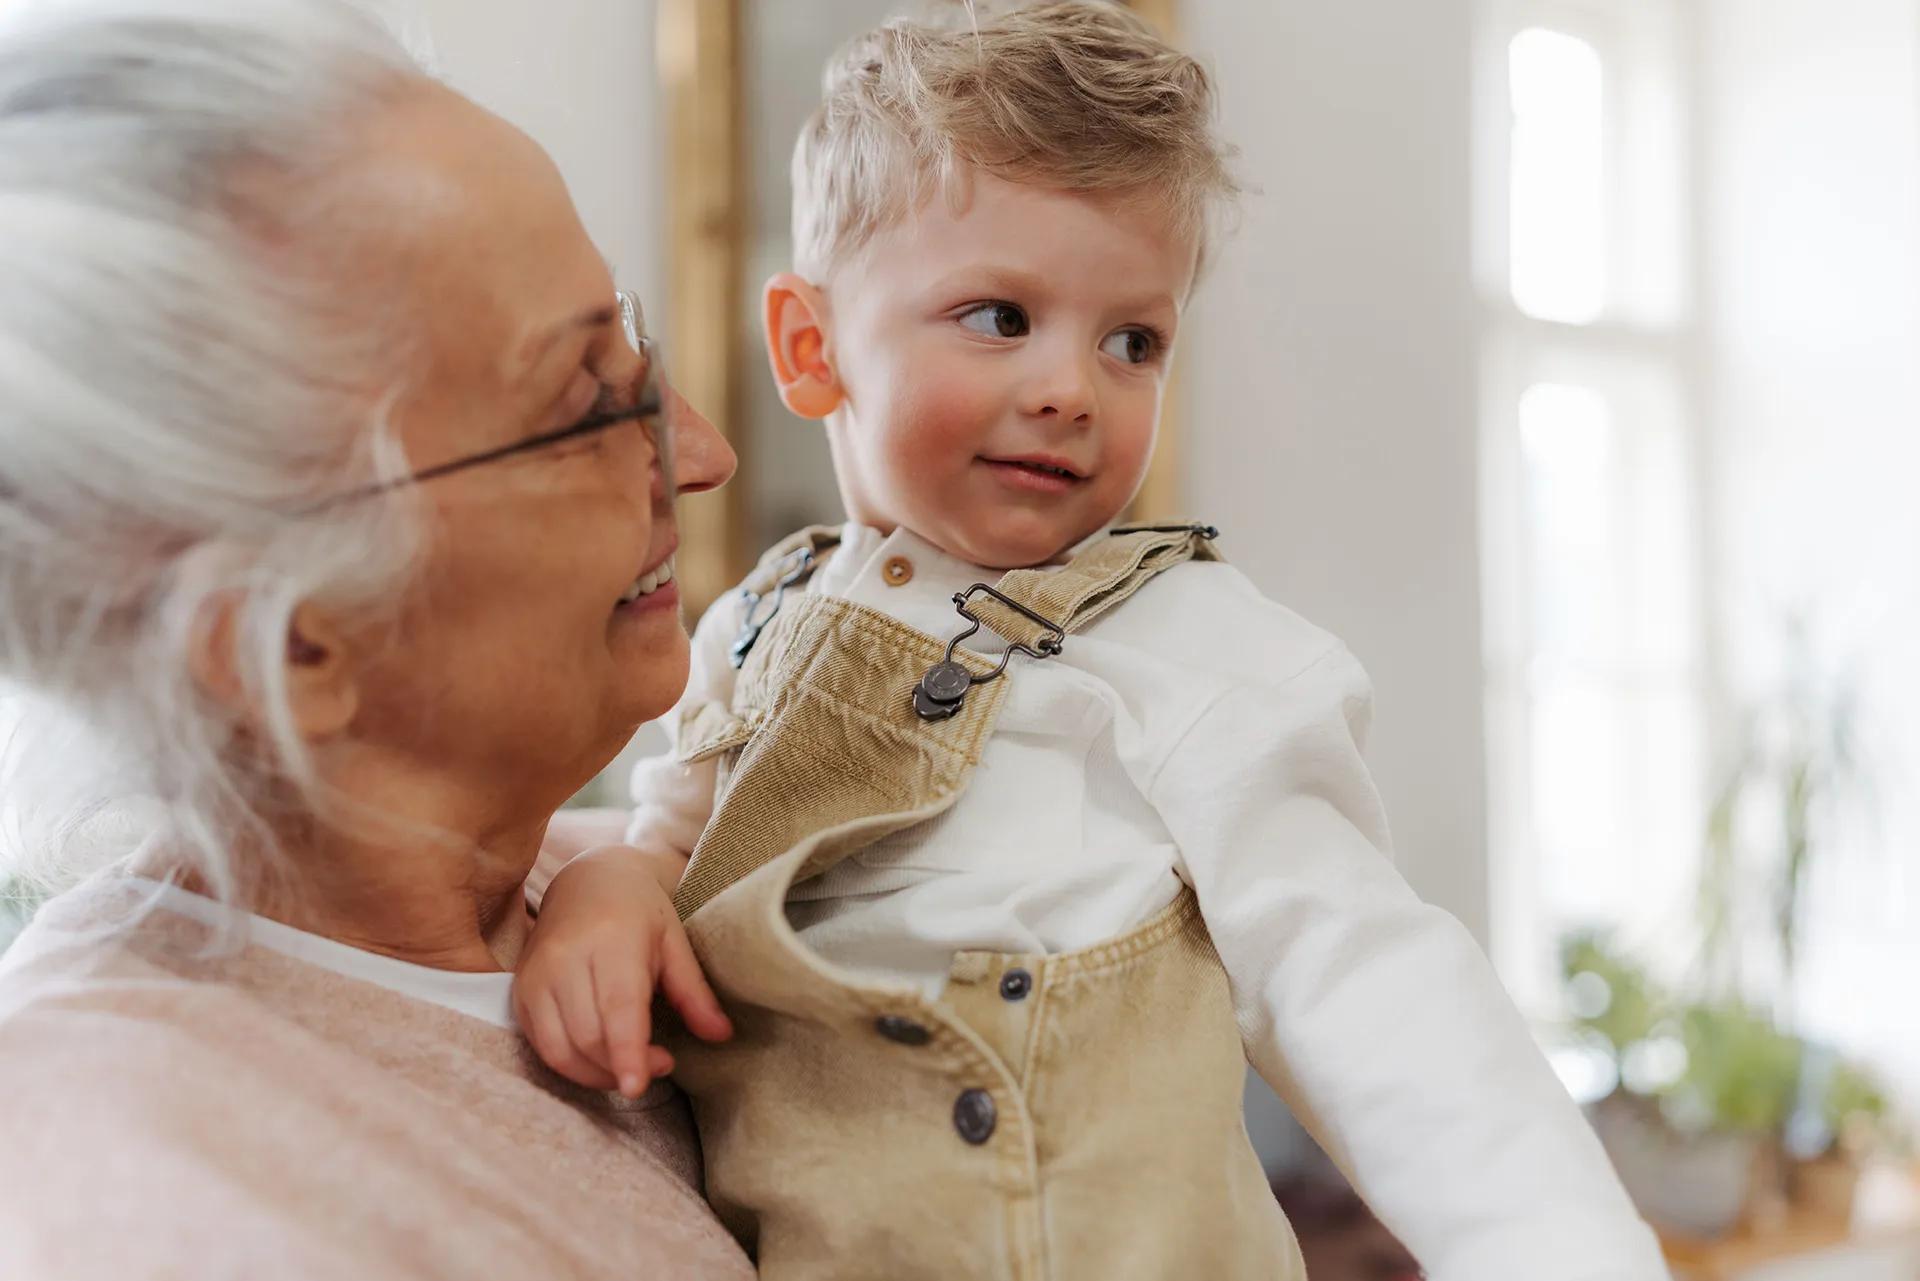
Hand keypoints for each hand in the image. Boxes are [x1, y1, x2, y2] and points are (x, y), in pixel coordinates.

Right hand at [512, 844, 732, 1096]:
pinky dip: (571, 1066)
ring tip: (632, 1066)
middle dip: (624, 1067)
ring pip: (559, 1050)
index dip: (627, 1052)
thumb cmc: (638, 912)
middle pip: (588, 1037)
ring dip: (597, 1075)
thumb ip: (695, 992)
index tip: (638, 1087)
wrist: (586, 881)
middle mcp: (565, 958)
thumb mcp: (675, 942)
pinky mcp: (520, 992)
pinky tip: (600, 1060)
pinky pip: (540, 1046)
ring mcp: (536, 976)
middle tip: (662, 1063)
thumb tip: (722, 1036)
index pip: (617, 1007)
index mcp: (611, 939)